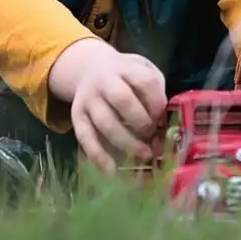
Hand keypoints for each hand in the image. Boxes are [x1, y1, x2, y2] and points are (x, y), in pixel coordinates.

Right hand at [49, 39, 166, 172]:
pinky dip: (98, 156)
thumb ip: (155, 91)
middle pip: (122, 100)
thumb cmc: (125, 77)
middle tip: (153, 137)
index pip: (144, 81)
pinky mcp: (76, 116)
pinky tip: (111, 171)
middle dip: (141, 122)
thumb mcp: (142, 71)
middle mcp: (104, 81)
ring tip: (144, 156)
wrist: (89, 69)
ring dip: (126, 142)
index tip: (163, 118)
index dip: (156, 102)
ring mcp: (89, 99)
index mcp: (126, 68)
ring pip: (105, 122)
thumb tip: (164, 123)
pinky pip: (85, 137)